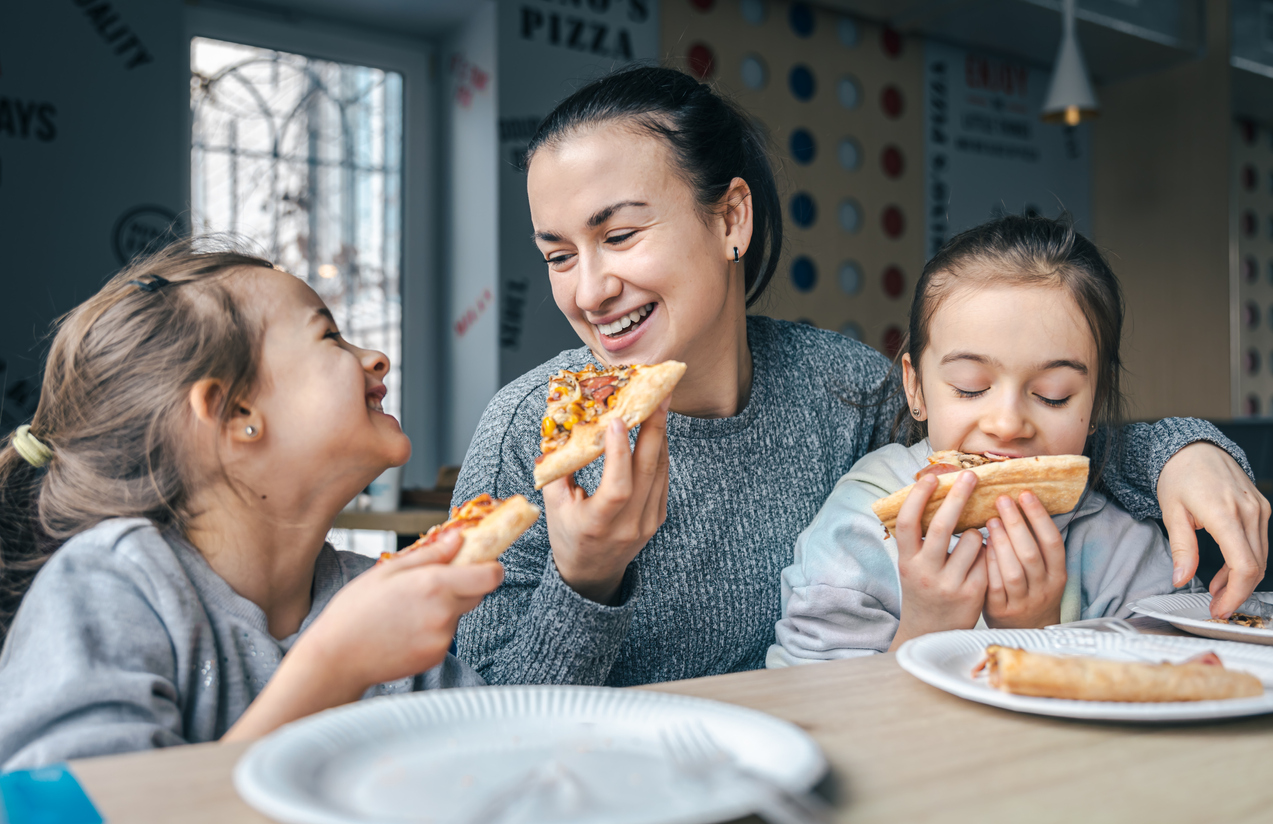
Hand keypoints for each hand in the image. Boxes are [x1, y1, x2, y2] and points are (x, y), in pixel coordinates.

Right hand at [224, 531, 502, 740]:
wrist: (336, 659)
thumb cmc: (354, 610)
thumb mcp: (388, 571)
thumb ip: (430, 554)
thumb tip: (458, 538)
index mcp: (435, 585)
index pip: (491, 575)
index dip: (490, 566)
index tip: (480, 560)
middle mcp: (444, 613)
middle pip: (477, 593)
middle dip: (463, 584)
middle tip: (431, 583)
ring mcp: (442, 638)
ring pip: (458, 614)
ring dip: (444, 608)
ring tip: (406, 610)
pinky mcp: (436, 656)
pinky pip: (445, 634)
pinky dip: (432, 629)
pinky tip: (403, 629)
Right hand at [542, 400, 669, 603]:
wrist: (592, 573)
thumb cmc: (568, 536)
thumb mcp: (554, 506)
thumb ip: (557, 470)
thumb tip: (558, 429)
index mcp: (599, 525)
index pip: (618, 487)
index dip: (620, 453)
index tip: (618, 419)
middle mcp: (629, 525)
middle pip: (648, 472)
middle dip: (654, 429)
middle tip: (657, 396)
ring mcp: (648, 523)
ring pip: (660, 472)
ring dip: (660, 436)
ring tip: (659, 404)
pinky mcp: (658, 518)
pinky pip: (663, 479)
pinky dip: (660, 453)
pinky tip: (656, 431)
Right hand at [888, 471, 987, 651]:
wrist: (932, 632)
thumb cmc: (923, 589)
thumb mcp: (912, 565)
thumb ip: (920, 539)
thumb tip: (936, 495)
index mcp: (907, 561)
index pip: (908, 523)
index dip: (918, 498)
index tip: (932, 478)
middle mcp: (925, 572)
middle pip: (942, 526)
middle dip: (958, 496)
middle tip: (971, 476)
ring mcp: (950, 584)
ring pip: (973, 540)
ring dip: (977, 532)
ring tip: (972, 542)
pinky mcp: (973, 593)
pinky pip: (988, 558)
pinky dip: (988, 551)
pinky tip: (982, 561)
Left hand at [983, 491, 1066, 628]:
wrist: (1026, 632)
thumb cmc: (1031, 591)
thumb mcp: (1043, 572)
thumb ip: (1034, 545)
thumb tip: (1019, 502)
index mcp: (1057, 575)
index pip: (1053, 542)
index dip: (1040, 517)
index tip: (1026, 494)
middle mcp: (1043, 589)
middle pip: (1031, 554)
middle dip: (1017, 524)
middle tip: (1002, 500)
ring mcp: (1022, 602)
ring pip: (1014, 571)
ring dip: (1002, 543)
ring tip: (992, 520)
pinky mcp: (1001, 611)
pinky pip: (995, 586)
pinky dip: (989, 565)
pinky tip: (981, 546)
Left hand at [1157, 442, 1269, 617]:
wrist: (1194, 449)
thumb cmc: (1179, 476)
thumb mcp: (1172, 513)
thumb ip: (1181, 549)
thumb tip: (1180, 579)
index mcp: (1224, 514)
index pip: (1244, 566)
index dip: (1235, 594)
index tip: (1219, 608)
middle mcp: (1249, 512)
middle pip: (1256, 566)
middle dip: (1238, 593)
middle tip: (1216, 606)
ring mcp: (1259, 509)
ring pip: (1260, 557)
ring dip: (1241, 579)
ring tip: (1217, 590)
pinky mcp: (1261, 508)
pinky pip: (1259, 543)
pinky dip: (1245, 561)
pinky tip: (1226, 571)